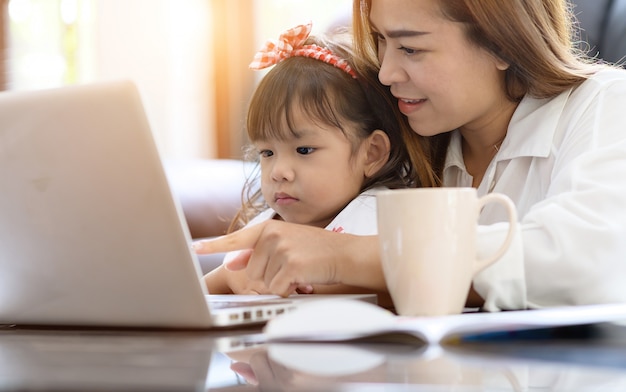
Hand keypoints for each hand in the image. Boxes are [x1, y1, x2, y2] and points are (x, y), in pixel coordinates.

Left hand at [193, 220, 384, 296]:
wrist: (344, 254)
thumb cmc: (316, 250)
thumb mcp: (285, 244)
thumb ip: (257, 251)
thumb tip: (231, 262)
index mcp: (267, 228)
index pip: (235, 238)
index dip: (213, 245)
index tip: (194, 248)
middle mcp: (271, 235)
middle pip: (251, 272)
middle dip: (268, 277)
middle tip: (290, 267)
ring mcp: (280, 249)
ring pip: (263, 282)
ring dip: (280, 283)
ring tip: (298, 271)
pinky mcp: (290, 265)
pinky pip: (277, 289)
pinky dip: (289, 290)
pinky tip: (302, 279)